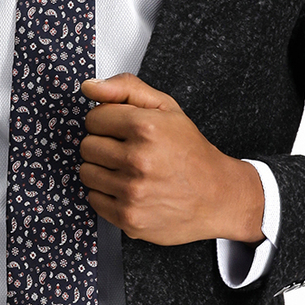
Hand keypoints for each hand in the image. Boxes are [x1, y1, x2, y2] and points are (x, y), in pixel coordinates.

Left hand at [78, 72, 264, 245]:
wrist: (218, 196)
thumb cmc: (191, 152)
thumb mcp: (167, 108)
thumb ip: (126, 88)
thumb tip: (89, 87)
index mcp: (146, 128)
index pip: (93, 119)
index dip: (107, 122)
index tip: (121, 130)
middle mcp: (138, 160)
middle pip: (87, 146)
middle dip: (104, 146)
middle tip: (127, 151)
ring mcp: (132, 192)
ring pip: (86, 173)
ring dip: (102, 171)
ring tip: (128, 171)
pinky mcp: (128, 217)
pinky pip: (93, 199)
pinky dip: (107, 194)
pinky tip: (129, 189)